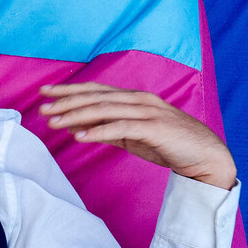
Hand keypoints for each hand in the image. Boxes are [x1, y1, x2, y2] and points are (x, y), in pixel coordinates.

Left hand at [39, 82, 236, 188]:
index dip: (70, 90)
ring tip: (53, 122)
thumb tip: (76, 127)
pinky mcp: (155, 128)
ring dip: (77, 115)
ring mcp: (149, 111)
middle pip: (96, 96)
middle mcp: (140, 100)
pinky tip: (80, 136)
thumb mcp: (132, 136)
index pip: (96, 90)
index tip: (45, 92)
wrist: (205, 157)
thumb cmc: (168, 145)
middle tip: (42, 107)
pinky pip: (121, 127)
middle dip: (67, 101)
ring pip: (105, 109)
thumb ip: (107, 129)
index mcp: (134, 99)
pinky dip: (99, 130)